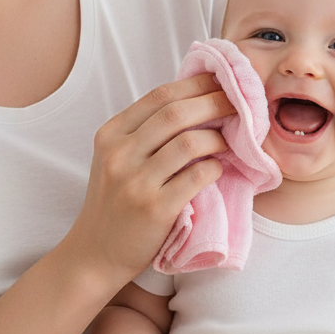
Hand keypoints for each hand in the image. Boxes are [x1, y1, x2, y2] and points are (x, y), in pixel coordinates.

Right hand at [64, 72, 235, 286]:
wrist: (94, 253)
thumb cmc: (115, 201)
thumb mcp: (117, 158)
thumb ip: (146, 131)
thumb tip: (198, 99)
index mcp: (111, 134)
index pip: (160, 95)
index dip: (196, 84)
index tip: (222, 80)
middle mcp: (120, 154)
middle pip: (177, 113)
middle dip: (215, 102)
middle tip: (239, 102)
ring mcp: (136, 182)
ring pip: (190, 142)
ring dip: (219, 137)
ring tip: (231, 139)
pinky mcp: (154, 209)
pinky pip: (197, 176)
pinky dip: (215, 168)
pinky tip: (219, 169)